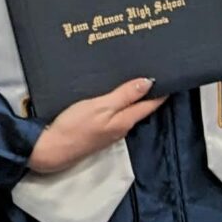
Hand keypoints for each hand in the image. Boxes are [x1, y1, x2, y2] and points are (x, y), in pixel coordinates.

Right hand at [29, 77, 165, 174]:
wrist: (51, 150)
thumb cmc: (74, 126)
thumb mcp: (101, 106)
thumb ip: (124, 95)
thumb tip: (148, 83)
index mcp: (126, 120)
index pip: (151, 104)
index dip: (162, 90)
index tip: (171, 75)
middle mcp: (122, 127)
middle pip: (141, 107)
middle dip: (149, 92)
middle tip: (155, 72)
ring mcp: (110, 131)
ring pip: (128, 111)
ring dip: (134, 97)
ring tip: (137, 79)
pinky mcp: (99, 132)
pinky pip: (116, 114)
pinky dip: (120, 103)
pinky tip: (116, 95)